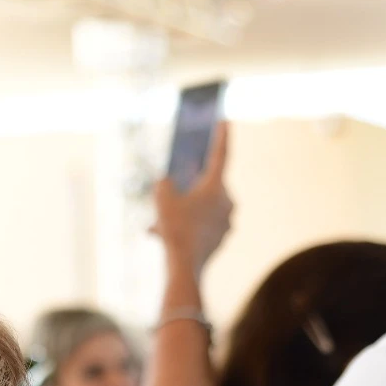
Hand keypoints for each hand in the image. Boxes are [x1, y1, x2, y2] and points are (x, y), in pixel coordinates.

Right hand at [151, 122, 231, 273]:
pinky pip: (202, 224)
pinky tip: (161, 233)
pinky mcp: (222, 236)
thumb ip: (165, 184)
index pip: (221, 155)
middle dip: (186, 189)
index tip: (224, 119)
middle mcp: (228, 201)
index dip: (221, 135)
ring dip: (181, 211)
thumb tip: (168, 182)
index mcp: (217, 186)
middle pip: (205, 186)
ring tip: (157, 222)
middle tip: (170, 189)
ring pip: (201, 208)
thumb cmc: (175, 228)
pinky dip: (185, 225)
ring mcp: (227, 220)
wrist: (185, 265)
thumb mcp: (162, 199)